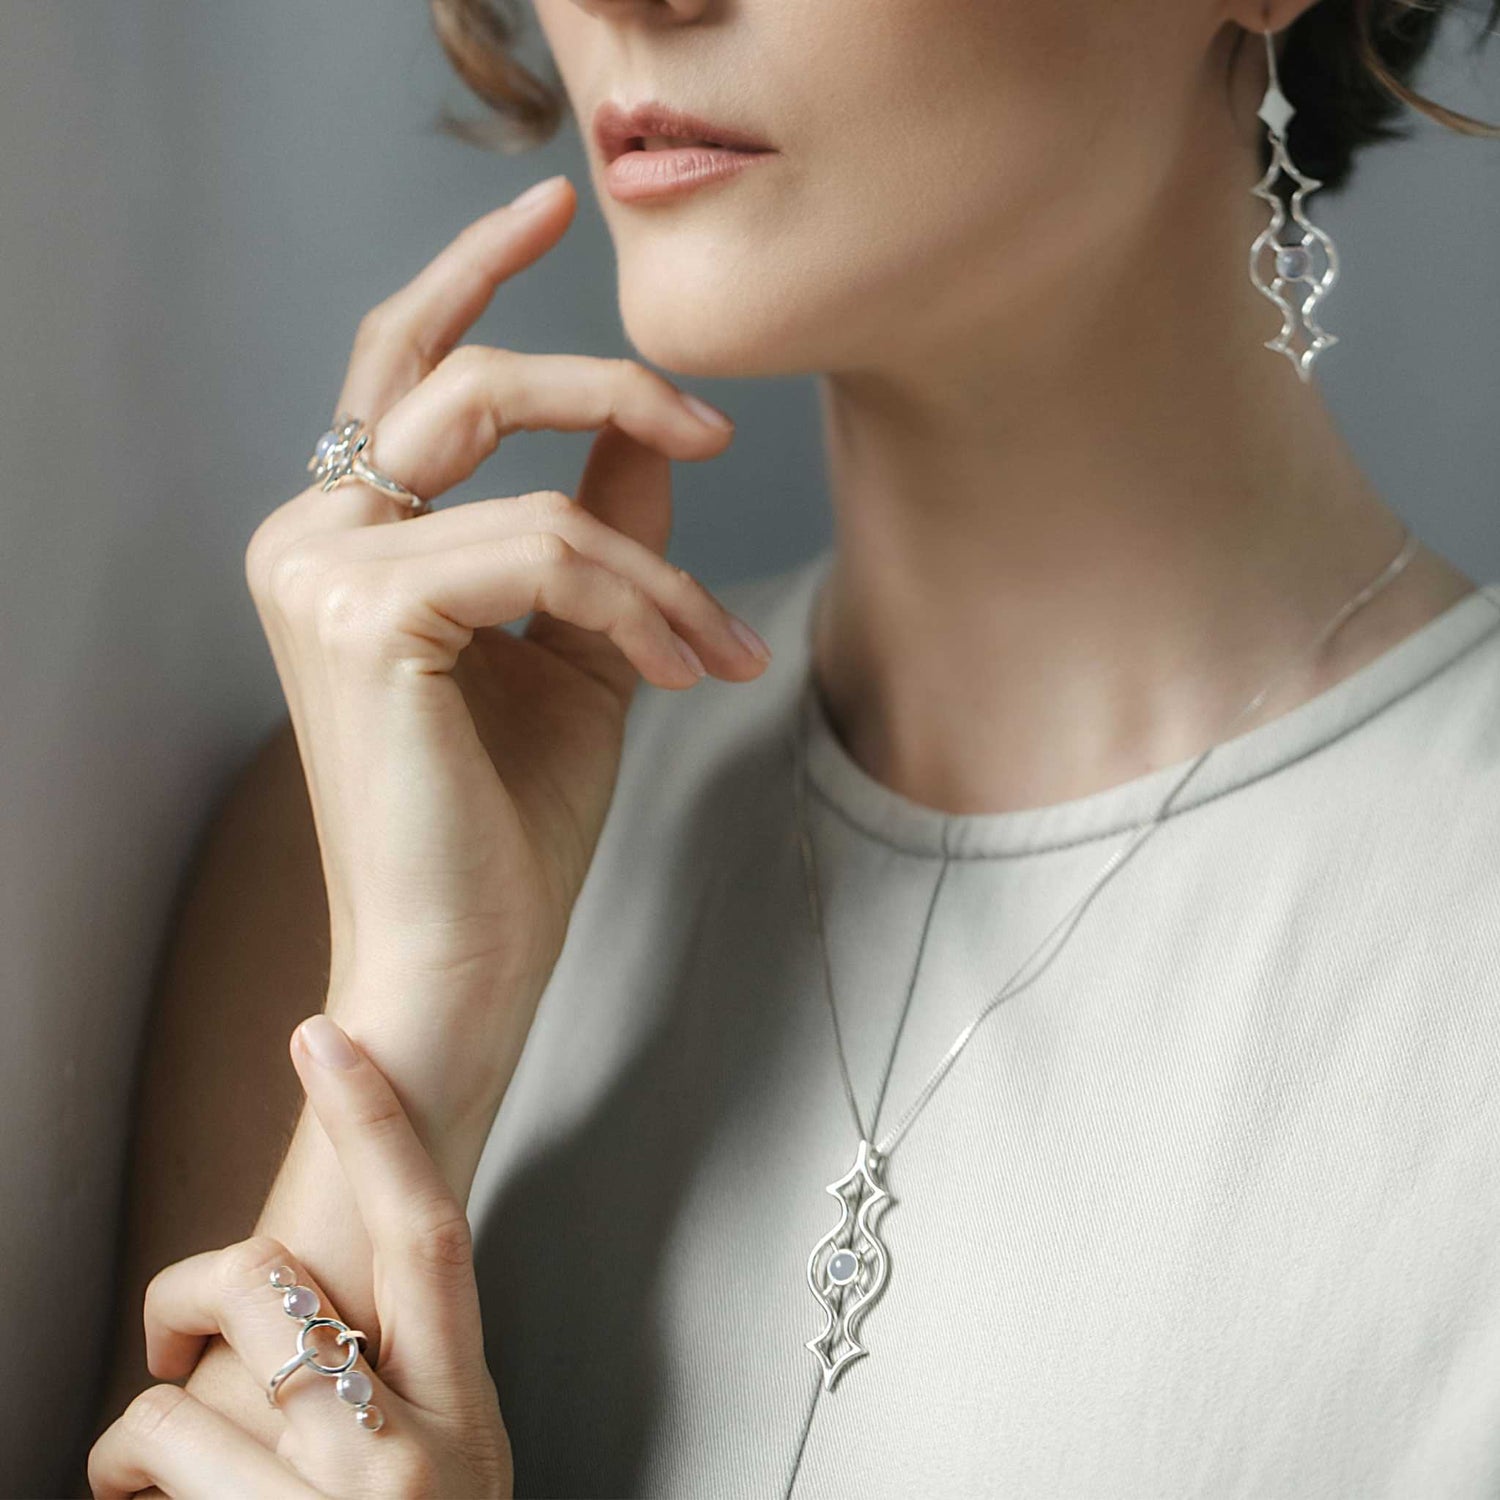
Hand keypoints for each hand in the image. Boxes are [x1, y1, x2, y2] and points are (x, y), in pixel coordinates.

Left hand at [89, 1016, 512, 1498]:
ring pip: (177, 1406)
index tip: (327, 1040)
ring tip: (157, 1474)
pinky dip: (124, 1487)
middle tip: (180, 1335)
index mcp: (463, 1413)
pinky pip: (143, 1482)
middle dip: (193, 1291)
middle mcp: (403, 1460)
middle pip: (274, 1291)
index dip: (377, 1125)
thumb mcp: (451, 1470)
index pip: (427, 1234)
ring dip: (141, 1433)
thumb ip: (398, 1382)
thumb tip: (294, 1307)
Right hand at [243, 173, 771, 1115]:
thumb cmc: (507, 818)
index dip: (472, 272)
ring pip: (537, 490)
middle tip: (712, 421)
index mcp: (344, 533)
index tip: (552, 208)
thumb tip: (655, 423)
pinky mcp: (363, 618)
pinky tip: (680, 669)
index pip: (406, 366)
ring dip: (656, 568)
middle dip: (602, 381)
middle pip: (461, 377)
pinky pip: (545, 553)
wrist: (468, 951)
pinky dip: (638, 603)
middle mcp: (307, 534)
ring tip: (714, 649)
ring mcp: (319, 570)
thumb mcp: (578, 641)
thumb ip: (603, 522)